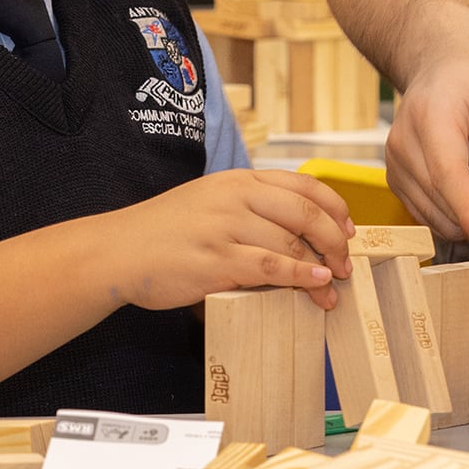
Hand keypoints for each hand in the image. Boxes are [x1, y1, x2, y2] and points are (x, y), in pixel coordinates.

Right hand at [107, 170, 354, 311]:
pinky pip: (270, 267)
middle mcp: (235, 198)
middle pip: (305, 213)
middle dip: (335, 240)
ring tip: (333, 288)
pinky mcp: (216, 261)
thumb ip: (248, 208)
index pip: (302, 184)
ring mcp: (225, 228)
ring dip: (321, 268)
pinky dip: (299, 277)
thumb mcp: (209, 202)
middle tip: (347, 263)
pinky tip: (315, 285)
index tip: (349, 228)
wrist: (119, 250)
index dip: (334, 207)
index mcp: (237, 180)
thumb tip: (295, 233)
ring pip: (291, 243)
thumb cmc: (164, 231)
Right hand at [385, 38, 468, 249]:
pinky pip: (436, 218)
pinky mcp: (400, 183)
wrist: (440, 66)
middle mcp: (403, 144)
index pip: (446, 171)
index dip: (467, 207)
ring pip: (443, 219)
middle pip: (448, 202)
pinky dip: (467, 216)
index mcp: (431, 115)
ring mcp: (396, 167)